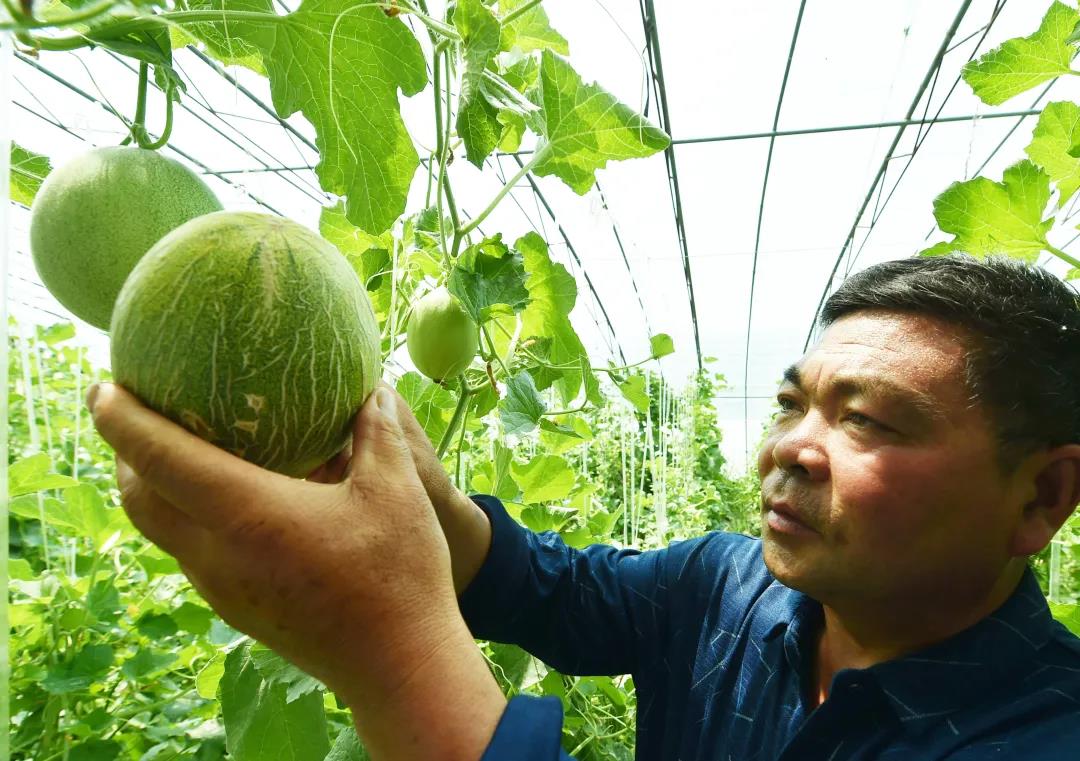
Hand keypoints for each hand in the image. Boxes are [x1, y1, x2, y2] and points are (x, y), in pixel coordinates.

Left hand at [88, 382, 462, 707]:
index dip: (121, 418)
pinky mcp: (235, 607)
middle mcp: (216, 554)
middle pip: (139, 499)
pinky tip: (225, 500)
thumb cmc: (397, 575)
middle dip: (122, 452)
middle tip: (130, 411)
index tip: (102, 386)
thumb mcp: (397, 489)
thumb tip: (370, 390)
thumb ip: (378, 433)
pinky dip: (184, 514)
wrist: (398, 665)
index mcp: (246, 515)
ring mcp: (220, 588)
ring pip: (160, 530)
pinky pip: (189, 551)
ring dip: (151, 487)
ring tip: (172, 448)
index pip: (158, 459)